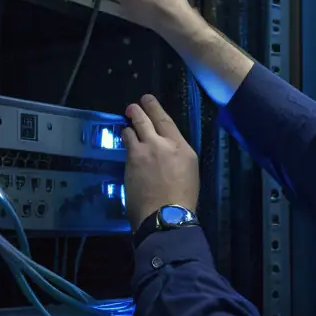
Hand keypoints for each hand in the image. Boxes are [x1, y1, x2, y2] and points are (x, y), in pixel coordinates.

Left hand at [123, 95, 199, 232]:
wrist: (165, 215)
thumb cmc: (183, 198)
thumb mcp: (189, 170)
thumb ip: (176, 154)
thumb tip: (165, 148)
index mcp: (180, 147)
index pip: (165, 121)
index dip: (155, 108)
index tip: (148, 100)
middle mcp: (160, 145)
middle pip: (144, 121)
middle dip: (137, 110)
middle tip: (132, 106)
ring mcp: (142, 153)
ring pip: (131, 132)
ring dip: (128, 128)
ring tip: (127, 128)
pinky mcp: (129, 164)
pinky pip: (126, 148)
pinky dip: (126, 144)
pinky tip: (126, 146)